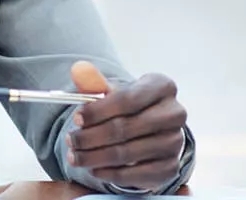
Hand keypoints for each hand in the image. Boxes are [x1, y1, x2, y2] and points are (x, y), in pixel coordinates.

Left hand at [65, 61, 187, 190]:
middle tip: (70, 141)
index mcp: (162, 86)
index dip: (98, 111)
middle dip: (90, 137)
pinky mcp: (170, 167)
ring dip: (94, 157)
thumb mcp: (113, 92)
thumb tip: (78, 70)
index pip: (127, 100)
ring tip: (75, 156)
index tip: (76, 119)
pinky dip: (109, 174)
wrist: (151, 131)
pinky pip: (134, 175)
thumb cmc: (129, 108)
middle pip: (124, 128)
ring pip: (126, 153)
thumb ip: (94, 82)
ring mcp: (175, 142)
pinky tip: (94, 169)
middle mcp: (175, 113)